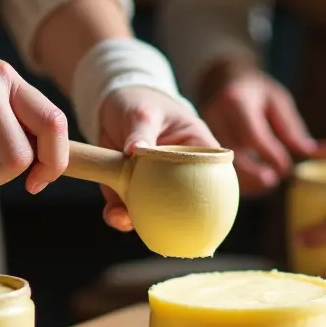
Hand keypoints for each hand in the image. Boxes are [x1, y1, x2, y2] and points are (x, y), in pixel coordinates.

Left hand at [97, 86, 217, 231]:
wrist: (109, 105)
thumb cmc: (139, 102)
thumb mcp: (144, 112)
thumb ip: (142, 131)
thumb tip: (135, 149)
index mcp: (194, 148)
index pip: (214, 171)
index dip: (216, 193)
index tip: (210, 210)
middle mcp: (177, 172)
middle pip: (186, 200)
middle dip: (177, 216)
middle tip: (168, 224)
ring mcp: (153, 184)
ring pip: (154, 209)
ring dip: (142, 219)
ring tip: (128, 219)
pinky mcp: (129, 189)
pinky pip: (127, 208)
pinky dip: (120, 215)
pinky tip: (115, 215)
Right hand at [200, 62, 314, 193]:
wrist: (224, 82)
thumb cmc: (256, 92)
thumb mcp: (278, 101)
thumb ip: (290, 127)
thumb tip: (307, 152)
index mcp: (236, 101)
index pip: (253, 134)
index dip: (271, 154)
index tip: (287, 168)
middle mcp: (215, 116)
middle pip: (230, 153)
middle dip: (253, 173)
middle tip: (274, 181)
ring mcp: (203, 130)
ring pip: (220, 165)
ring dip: (243, 180)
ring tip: (265, 184)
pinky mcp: (199, 143)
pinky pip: (215, 168)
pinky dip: (234, 180)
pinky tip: (252, 184)